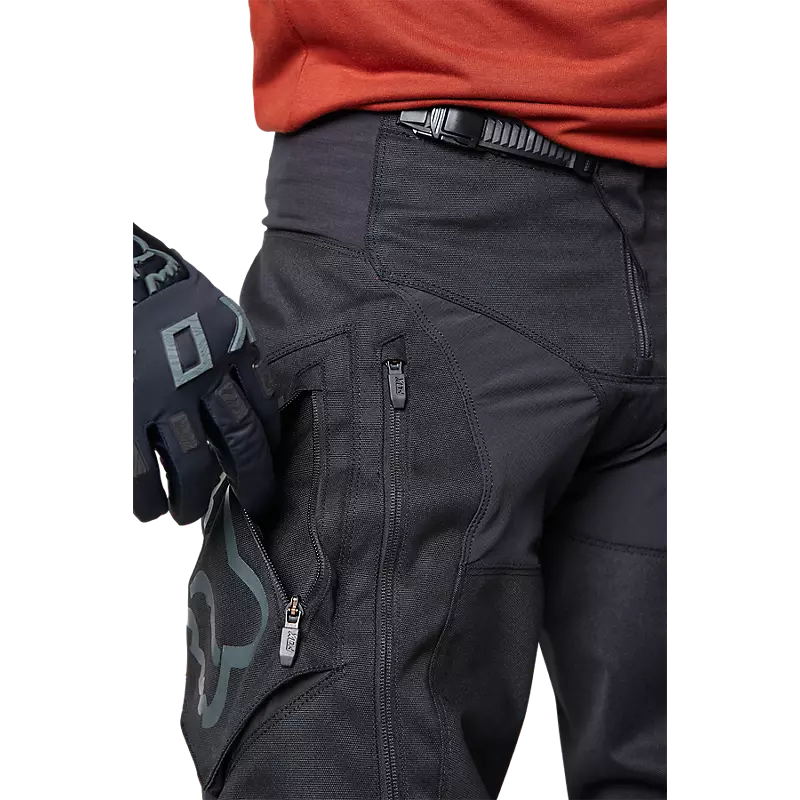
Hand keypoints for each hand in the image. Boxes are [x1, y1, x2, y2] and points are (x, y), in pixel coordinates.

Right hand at [133, 224, 278, 525]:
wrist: (115, 267)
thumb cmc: (162, 284)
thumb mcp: (213, 309)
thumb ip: (229, 348)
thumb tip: (240, 386)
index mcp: (232, 349)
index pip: (263, 409)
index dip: (269, 446)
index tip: (271, 466)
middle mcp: (206, 377)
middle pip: (241, 443)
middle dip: (253, 483)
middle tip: (258, 507)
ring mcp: (166, 397)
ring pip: (195, 465)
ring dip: (195, 498)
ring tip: (188, 514)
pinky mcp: (128, 408)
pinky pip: (142, 467)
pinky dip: (146, 495)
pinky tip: (148, 510)